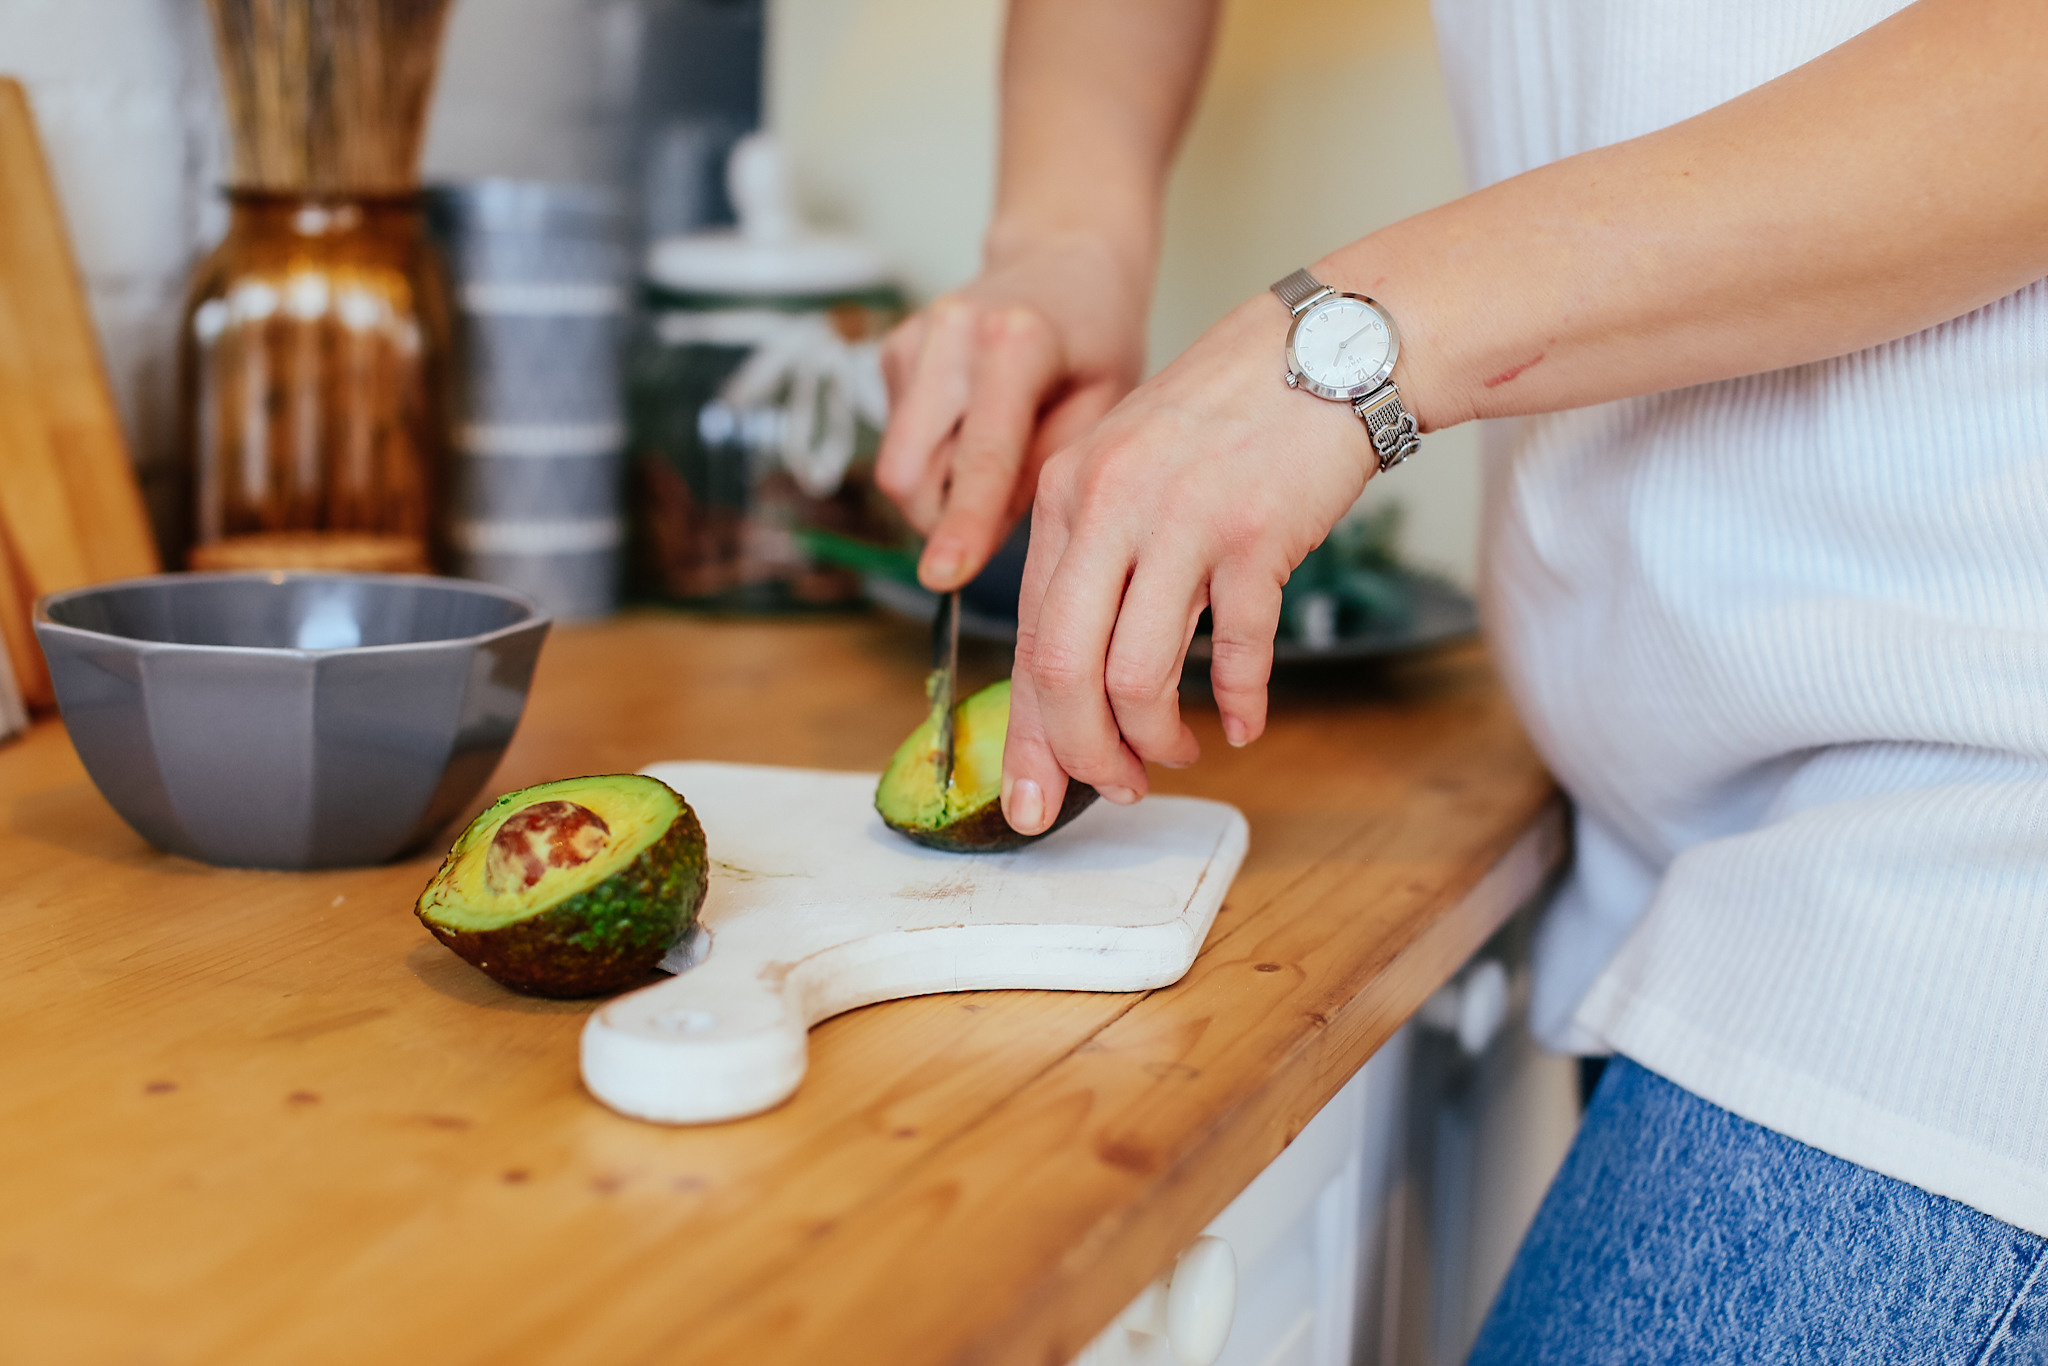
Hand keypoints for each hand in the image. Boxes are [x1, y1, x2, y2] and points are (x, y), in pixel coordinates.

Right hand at [874, 233, 1150, 590]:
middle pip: (907, 472)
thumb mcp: (1105, 407)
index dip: (962, 526)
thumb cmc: (1096, 338)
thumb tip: (983, 541)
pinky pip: (898, 441)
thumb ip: (1048, 473)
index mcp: (1016, 343)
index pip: (980, 457)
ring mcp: (911, 338)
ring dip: (939, 487)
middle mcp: (951, 334)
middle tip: (998, 511)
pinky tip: (975, 423)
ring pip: (896, 466)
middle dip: (941, 518)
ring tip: (998, 454)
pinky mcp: (890, 351)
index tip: (944, 577)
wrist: (1065, 260)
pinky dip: (933, 454)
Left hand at [999, 290, 1384, 833]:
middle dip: (1083, 754)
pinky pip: (1236, 650)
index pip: (1026, 637)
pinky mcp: (1254, 536)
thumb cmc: (1225, 417)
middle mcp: (1108, 507)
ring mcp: (1180, 521)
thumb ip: (1090, 554)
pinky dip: (1240, 702)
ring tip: (1179, 751)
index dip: (1029, 733)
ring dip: (1158, 736)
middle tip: (1115, 788)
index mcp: (1063, 495)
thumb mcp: (1125, 464)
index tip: (1035, 794)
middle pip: (1065, 670)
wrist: (1323, 348)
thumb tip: (1071, 671)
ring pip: (1139, 675)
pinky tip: (1245, 722)